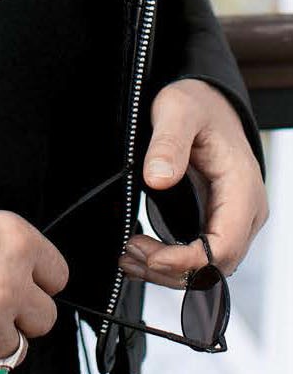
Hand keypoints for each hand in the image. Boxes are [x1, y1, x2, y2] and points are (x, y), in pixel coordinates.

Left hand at [120, 78, 268, 288]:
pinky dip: (171, 264)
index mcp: (242, 188)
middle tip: (129, 251)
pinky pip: (201, 257)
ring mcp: (234, 220)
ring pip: (208, 269)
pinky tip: (141, 256)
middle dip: (171, 269)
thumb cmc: (198, 103)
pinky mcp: (218, 223)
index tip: (150, 255)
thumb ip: (168, 143)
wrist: (207, 101)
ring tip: (128, 256)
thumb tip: (157, 179)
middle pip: (216, 266)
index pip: (224, 247)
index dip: (188, 262)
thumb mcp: (177, 110)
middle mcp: (246, 211)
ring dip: (168, 271)